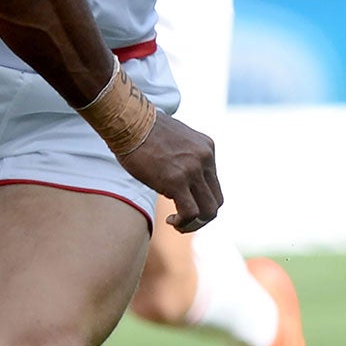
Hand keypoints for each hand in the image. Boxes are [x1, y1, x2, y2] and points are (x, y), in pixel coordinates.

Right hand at [112, 111, 221, 232]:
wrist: (129, 121)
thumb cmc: (142, 130)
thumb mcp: (173, 141)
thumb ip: (182, 158)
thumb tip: (176, 178)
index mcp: (207, 148)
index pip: (213, 184)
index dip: (201, 199)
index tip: (183, 202)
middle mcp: (205, 158)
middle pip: (216, 200)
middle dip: (202, 216)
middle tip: (183, 220)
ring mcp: (193, 170)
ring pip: (208, 210)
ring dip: (194, 223)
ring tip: (178, 224)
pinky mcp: (177, 181)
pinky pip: (190, 212)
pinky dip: (184, 223)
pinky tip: (171, 220)